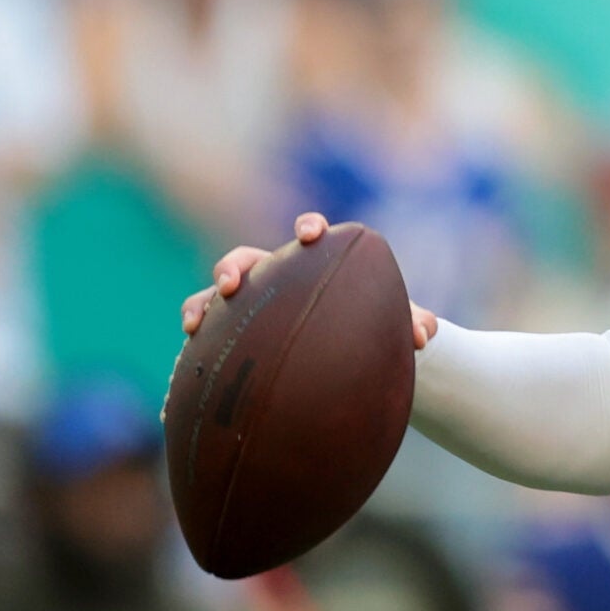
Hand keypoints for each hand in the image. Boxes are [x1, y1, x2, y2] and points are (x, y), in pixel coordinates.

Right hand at [180, 213, 437, 349]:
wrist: (344, 356)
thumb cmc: (366, 327)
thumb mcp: (389, 325)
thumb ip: (409, 323)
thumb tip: (425, 335)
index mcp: (312, 265)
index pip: (309, 236)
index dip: (308, 228)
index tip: (311, 233)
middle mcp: (272, 280)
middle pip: (243, 261)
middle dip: (233, 267)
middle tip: (232, 284)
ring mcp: (246, 309)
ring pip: (212, 299)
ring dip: (200, 305)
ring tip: (194, 325)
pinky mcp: (229, 339)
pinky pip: (204, 345)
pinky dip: (192, 358)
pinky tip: (184, 382)